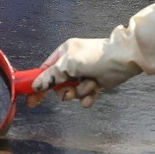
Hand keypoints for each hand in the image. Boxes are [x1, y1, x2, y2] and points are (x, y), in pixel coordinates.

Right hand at [29, 0, 154, 108]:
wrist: (123, 60)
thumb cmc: (96, 57)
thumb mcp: (69, 64)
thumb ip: (51, 75)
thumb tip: (36, 86)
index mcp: (63, 54)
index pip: (44, 71)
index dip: (37, 85)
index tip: (31, 100)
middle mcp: (72, 63)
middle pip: (58, 86)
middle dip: (65, 91)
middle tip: (70, 91)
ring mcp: (84, 74)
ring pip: (72, 93)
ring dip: (80, 92)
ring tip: (90, 84)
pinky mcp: (95, 83)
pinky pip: (84, 97)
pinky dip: (88, 97)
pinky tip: (95, 91)